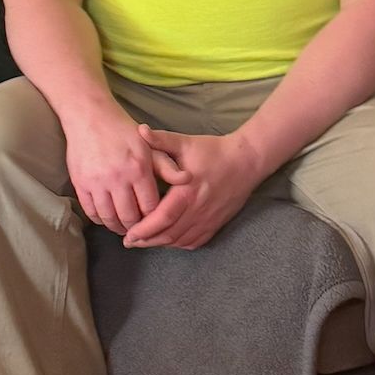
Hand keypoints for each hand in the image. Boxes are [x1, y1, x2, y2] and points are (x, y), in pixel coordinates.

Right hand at [63, 105, 161, 232]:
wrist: (90, 117)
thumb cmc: (123, 131)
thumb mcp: (150, 146)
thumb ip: (167, 166)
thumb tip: (188, 179)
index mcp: (138, 169)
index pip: (150, 207)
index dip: (154, 218)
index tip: (155, 220)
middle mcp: (118, 178)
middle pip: (129, 217)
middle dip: (136, 227)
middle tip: (139, 229)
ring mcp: (97, 182)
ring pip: (109, 218)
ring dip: (117, 227)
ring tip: (123, 227)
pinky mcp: (81, 183)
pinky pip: (91, 211)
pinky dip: (99, 219)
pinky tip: (106, 218)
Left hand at [123, 127, 263, 249]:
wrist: (247, 161)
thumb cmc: (214, 151)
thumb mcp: (185, 143)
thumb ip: (161, 140)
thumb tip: (140, 130)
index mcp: (187, 192)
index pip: (162, 218)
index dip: (144, 230)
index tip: (127, 234)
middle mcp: (197, 210)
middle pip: (168, 234)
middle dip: (146, 241)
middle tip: (129, 241)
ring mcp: (208, 220)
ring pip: (180, 241)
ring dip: (160, 244)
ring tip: (143, 242)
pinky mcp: (216, 223)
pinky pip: (194, 242)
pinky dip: (178, 244)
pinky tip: (167, 241)